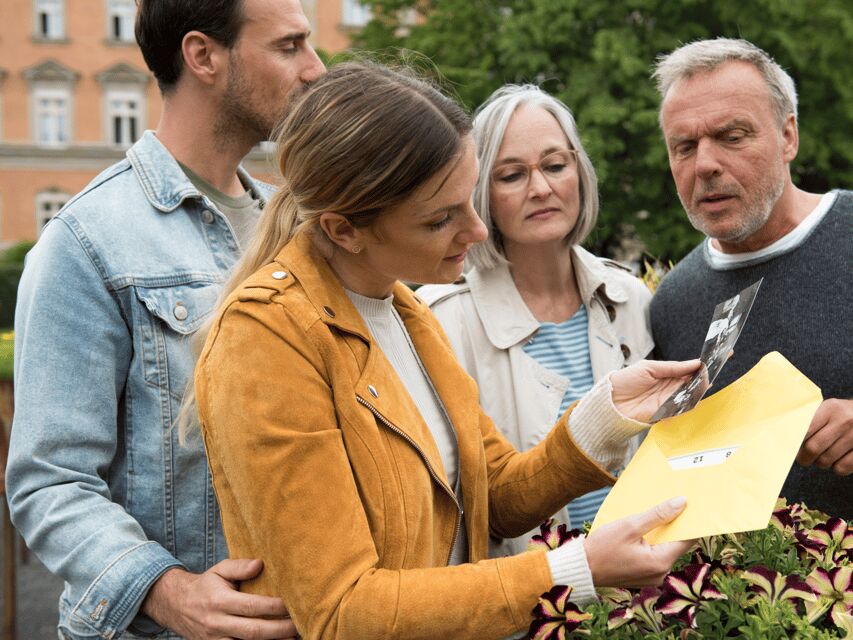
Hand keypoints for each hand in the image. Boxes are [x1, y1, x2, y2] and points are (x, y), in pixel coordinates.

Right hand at [142, 558, 297, 639]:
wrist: (176, 606)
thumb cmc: (206, 585)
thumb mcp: (219, 570)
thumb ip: (239, 566)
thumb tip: (260, 564)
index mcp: (219, 601)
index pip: (251, 606)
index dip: (273, 607)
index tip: (292, 603)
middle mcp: (217, 624)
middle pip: (253, 631)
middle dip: (279, 630)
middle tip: (300, 625)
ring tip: (294, 638)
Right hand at [584, 497, 693, 587]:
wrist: (581, 568)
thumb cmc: (602, 548)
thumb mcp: (629, 526)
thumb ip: (657, 515)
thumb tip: (681, 502)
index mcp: (660, 562)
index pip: (687, 539)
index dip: (690, 522)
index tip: (691, 506)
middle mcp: (661, 574)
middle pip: (676, 545)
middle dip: (673, 525)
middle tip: (670, 504)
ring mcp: (652, 577)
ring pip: (664, 550)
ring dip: (661, 534)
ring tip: (653, 516)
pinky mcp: (643, 576)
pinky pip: (654, 556)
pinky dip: (651, 543)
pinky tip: (642, 531)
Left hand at [609, 360, 703, 421]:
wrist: (612, 399)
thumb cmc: (627, 380)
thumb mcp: (649, 368)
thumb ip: (672, 367)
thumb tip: (695, 363)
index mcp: (666, 374)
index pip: (688, 370)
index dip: (699, 367)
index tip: (711, 362)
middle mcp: (670, 387)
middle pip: (692, 383)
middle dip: (702, 378)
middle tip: (711, 373)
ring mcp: (669, 399)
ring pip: (690, 395)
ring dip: (698, 390)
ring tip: (705, 382)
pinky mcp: (666, 411)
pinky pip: (682, 407)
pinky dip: (690, 402)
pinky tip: (696, 395)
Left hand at [796, 398, 852, 474]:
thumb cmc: (842, 414)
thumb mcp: (829, 409)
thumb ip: (810, 419)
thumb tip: (786, 436)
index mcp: (830, 408)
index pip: (805, 429)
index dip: (794, 442)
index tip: (789, 447)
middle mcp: (844, 421)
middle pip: (813, 448)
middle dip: (803, 457)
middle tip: (803, 458)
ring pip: (826, 460)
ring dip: (819, 462)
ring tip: (821, 456)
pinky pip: (842, 468)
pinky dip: (836, 468)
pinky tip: (837, 460)